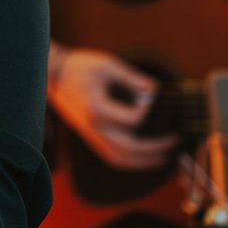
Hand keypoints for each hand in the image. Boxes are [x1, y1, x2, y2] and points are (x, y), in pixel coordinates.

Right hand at [48, 42, 178, 170]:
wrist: (53, 75)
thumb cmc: (80, 67)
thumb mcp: (108, 65)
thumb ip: (133, 78)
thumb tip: (156, 91)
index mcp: (97, 109)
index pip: (133, 120)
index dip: (149, 110)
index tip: (154, 97)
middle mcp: (94, 127)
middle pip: (129, 149)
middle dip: (154, 149)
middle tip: (174, 141)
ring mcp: (90, 135)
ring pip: (120, 159)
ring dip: (144, 161)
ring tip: (164, 157)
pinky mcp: (90, 136)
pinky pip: (111, 156)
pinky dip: (130, 160)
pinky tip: (144, 157)